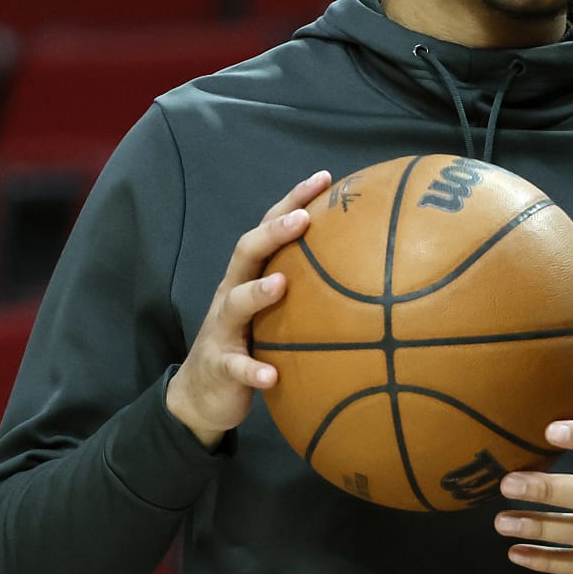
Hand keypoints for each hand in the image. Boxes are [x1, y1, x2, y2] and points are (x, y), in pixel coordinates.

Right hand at [164, 170, 331, 448]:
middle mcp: (232, 294)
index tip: (325, 178)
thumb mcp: (274, 312)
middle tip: (303, 218)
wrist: (201, 395)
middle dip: (274, 232)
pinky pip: (236, 366)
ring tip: (280, 285)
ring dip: (257, 293)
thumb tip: (371, 273)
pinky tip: (271, 375)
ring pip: (235, 304)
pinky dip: (253, 369)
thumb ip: (306, 290)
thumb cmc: (249, 343)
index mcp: (248, 276)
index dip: (293, 201)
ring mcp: (223, 329)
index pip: (269, 228)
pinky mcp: (221, 366)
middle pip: (246, 252)